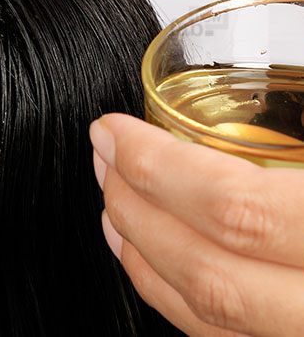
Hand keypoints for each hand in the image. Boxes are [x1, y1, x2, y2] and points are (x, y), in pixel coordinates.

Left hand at [90, 113, 303, 335]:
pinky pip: (229, 336)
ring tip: (114, 202)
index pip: (232, 209)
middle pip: (205, 268)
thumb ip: (289, 138)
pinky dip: (176, 293)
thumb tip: (274, 80)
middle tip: (106, 158)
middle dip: (136, 207)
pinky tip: (156, 260)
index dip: (157, 167)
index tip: (115, 130)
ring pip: (210, 311)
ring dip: (145, 252)